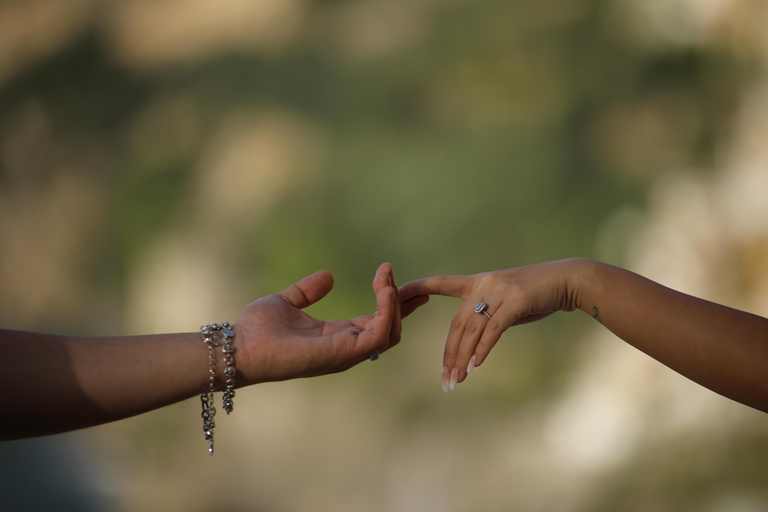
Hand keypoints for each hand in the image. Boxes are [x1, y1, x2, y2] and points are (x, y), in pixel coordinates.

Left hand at [233, 263, 427, 383]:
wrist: (239, 346)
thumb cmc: (257, 330)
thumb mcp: (288, 302)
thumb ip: (308, 291)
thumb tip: (329, 276)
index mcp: (337, 335)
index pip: (377, 321)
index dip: (391, 300)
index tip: (394, 273)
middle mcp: (346, 347)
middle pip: (391, 328)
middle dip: (403, 302)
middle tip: (400, 274)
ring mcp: (346, 352)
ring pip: (390, 332)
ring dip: (395, 302)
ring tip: (387, 276)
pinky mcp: (342, 353)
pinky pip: (379, 334)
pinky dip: (387, 311)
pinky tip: (384, 289)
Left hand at [398, 260, 580, 390]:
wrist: (567, 281)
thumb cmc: (537, 295)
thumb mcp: (506, 302)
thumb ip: (487, 316)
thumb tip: (473, 343)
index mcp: (477, 282)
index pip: (440, 283)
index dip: (417, 287)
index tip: (395, 293)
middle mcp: (483, 285)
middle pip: (457, 324)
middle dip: (449, 354)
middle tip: (444, 380)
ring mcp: (499, 292)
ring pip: (472, 330)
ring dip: (463, 359)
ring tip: (457, 381)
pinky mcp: (515, 302)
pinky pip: (493, 330)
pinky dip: (482, 350)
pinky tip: (475, 367)